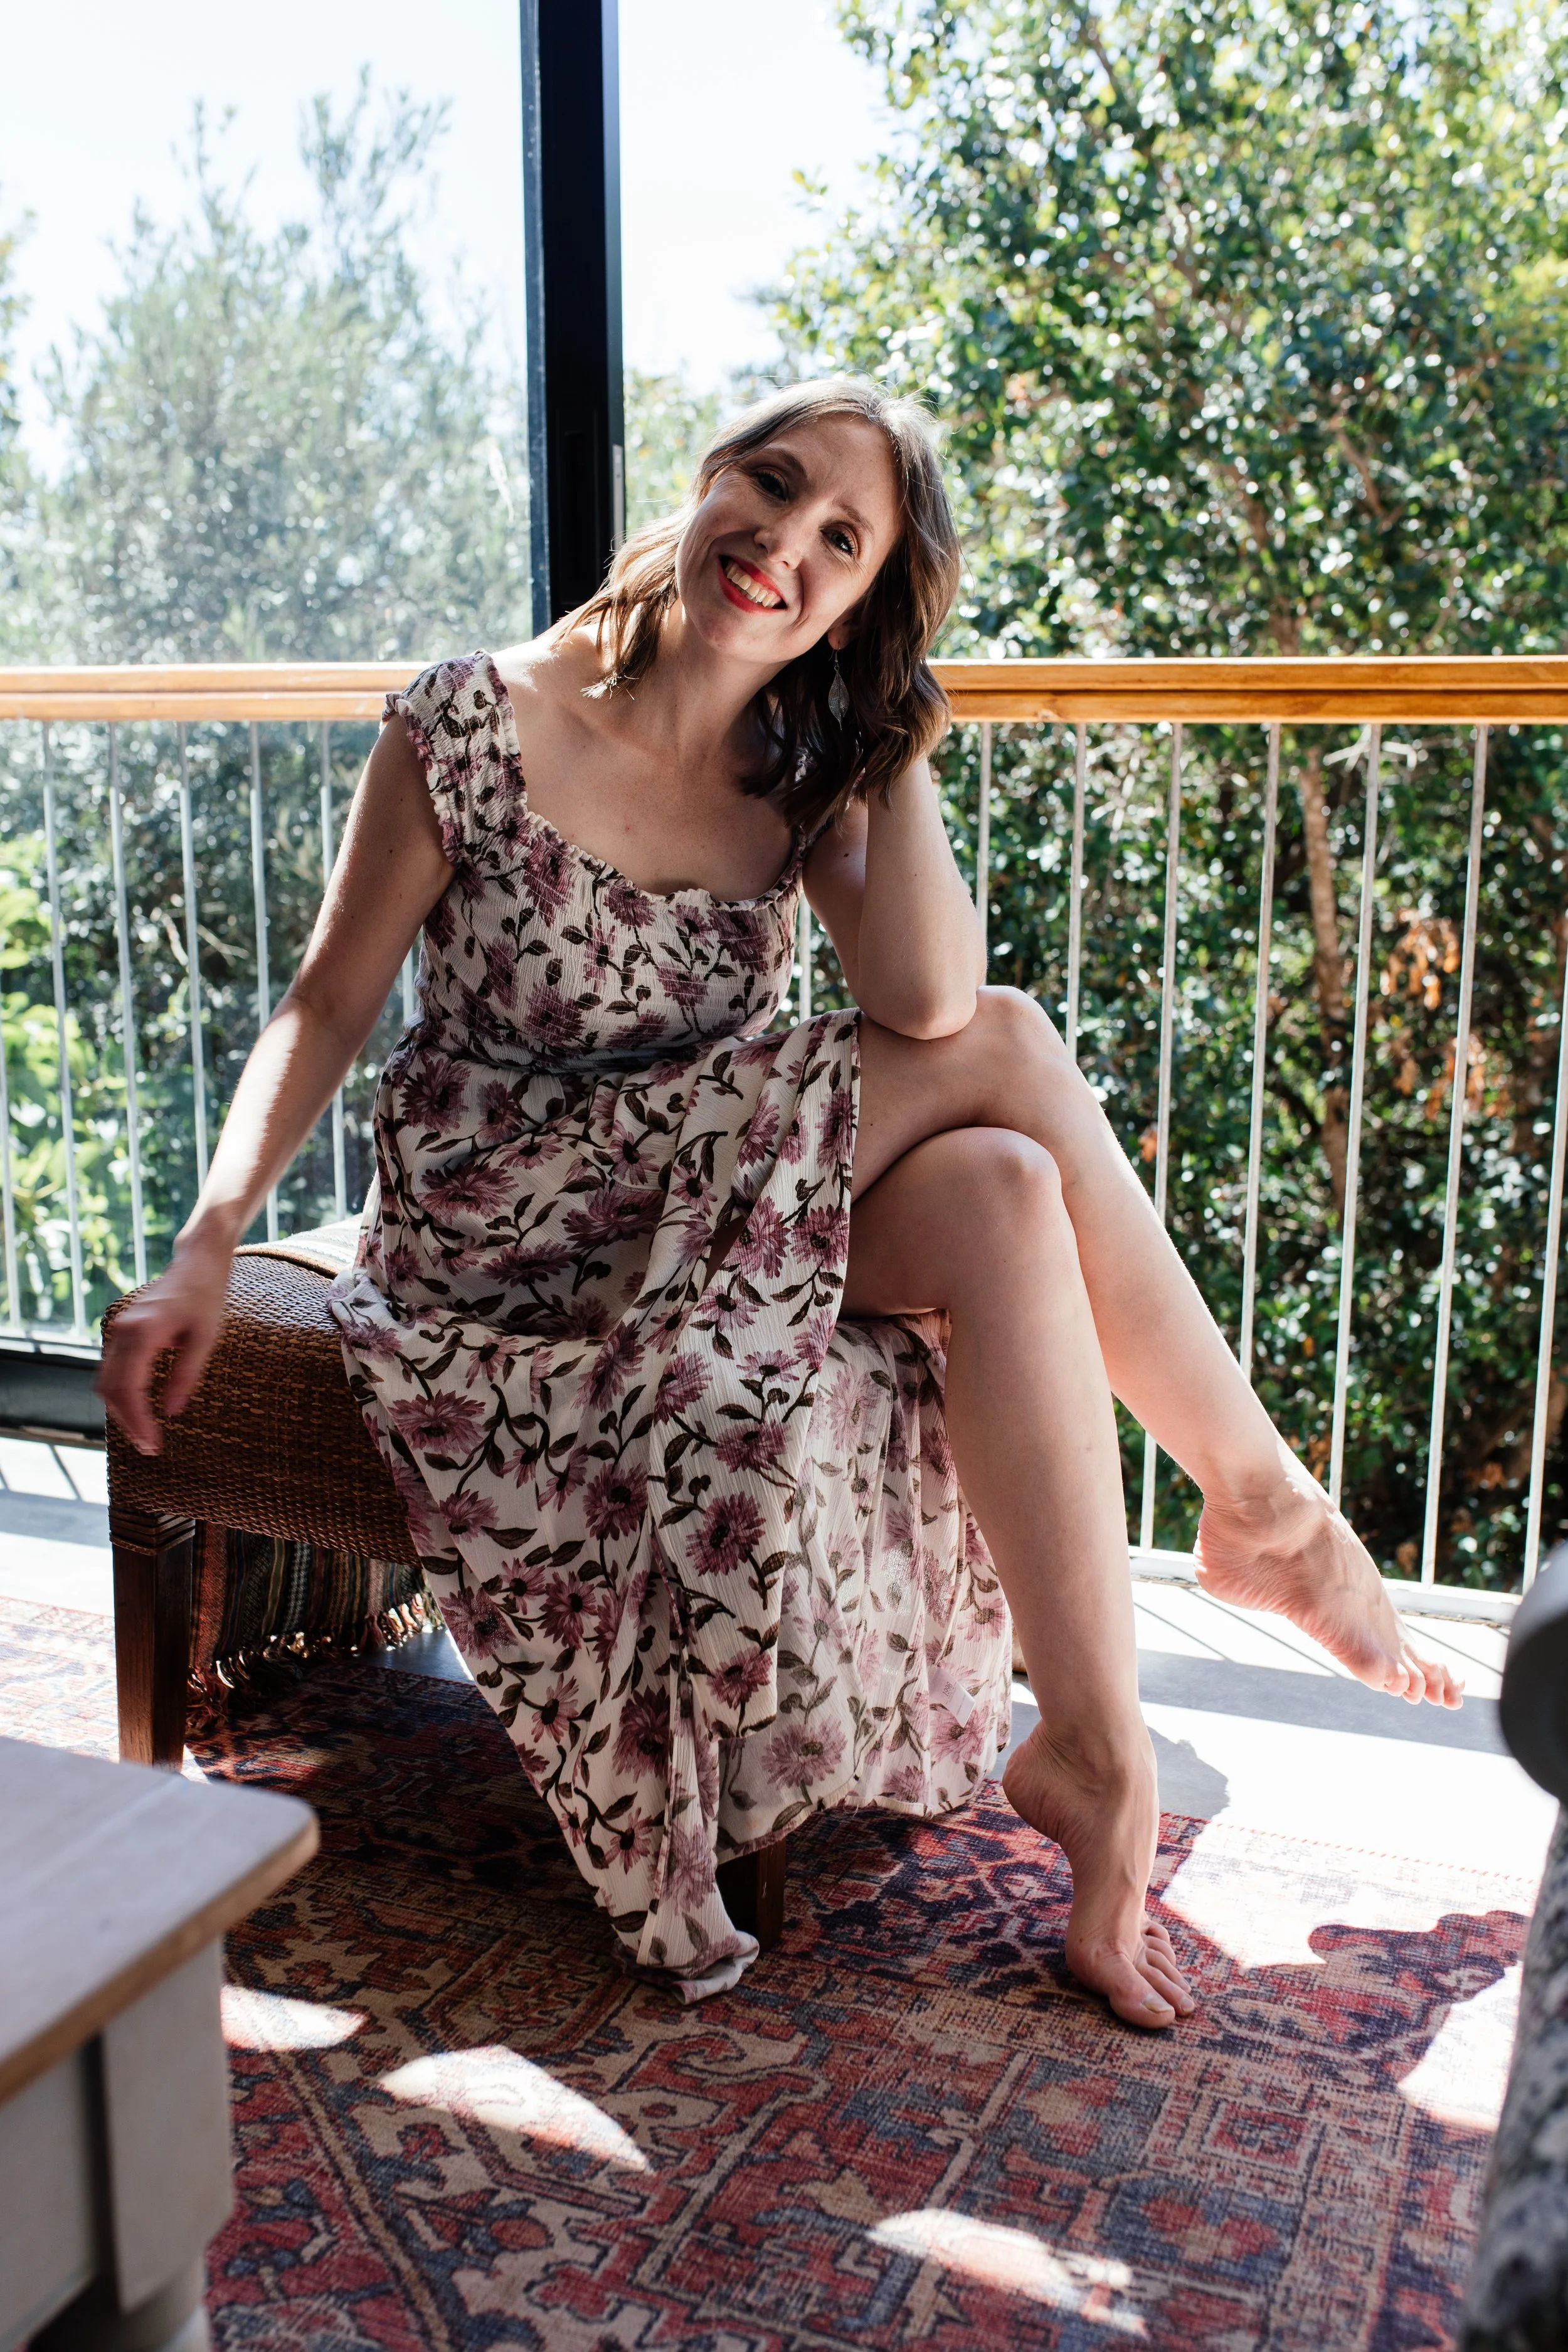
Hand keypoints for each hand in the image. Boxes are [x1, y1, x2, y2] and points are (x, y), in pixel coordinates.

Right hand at [95, 1234, 233, 1456]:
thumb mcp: (206, 1338)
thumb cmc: (207, 1298)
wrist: (197, 1264)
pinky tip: (138, 1410)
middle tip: (149, 1447)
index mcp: (143, 1331)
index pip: (128, 1387)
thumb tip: (171, 1412)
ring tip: (144, 1434)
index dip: (137, 1420)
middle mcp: (123, 1330)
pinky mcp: (121, 1332)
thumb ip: (187, 1375)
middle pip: (110, 1388)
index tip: (152, 1444)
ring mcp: (118, 1330)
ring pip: (105, 1381)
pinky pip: (111, 1370)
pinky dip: (120, 1394)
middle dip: (126, 1421)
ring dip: (120, 1410)